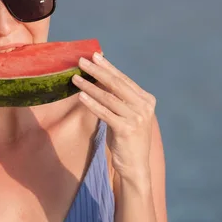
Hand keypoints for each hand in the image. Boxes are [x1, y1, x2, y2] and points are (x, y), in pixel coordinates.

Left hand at [73, 52, 156, 180]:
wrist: (135, 165)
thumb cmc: (127, 138)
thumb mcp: (126, 114)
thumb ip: (118, 98)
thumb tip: (99, 77)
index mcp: (146, 100)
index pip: (124, 79)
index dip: (108, 67)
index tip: (95, 56)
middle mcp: (144, 107)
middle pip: (116, 84)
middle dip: (98, 71)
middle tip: (82, 61)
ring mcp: (137, 118)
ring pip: (108, 97)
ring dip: (89, 86)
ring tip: (75, 77)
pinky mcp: (126, 129)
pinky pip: (104, 112)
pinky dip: (91, 103)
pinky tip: (80, 95)